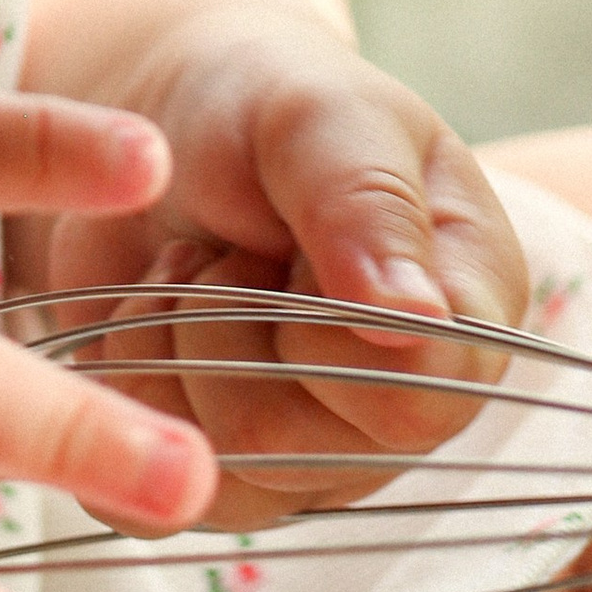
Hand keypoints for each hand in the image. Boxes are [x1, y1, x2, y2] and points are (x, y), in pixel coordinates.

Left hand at [8, 0, 527, 523]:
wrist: (159, 123)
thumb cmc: (263, 103)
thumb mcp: (318, 114)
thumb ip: (368, 201)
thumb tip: (419, 320)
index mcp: (462, 317)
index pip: (423, 395)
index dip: (330, 330)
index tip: (289, 246)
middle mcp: (398, 406)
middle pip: (298, 443)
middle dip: (230, 319)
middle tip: (236, 242)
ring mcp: (310, 454)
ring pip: (222, 468)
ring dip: (177, 341)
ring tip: (199, 266)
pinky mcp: (217, 470)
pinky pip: (150, 488)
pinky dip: (128, 376)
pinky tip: (156, 310)